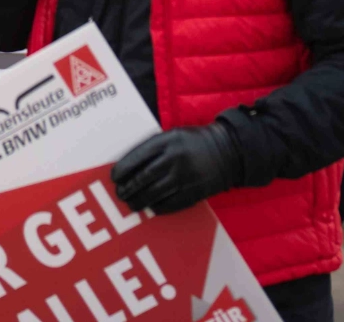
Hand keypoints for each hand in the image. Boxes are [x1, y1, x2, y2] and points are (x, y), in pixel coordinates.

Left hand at [111, 123, 241, 214]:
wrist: (229, 150)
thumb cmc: (194, 142)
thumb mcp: (173, 135)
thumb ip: (154, 148)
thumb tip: (129, 166)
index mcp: (167, 141)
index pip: (138, 156)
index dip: (123, 168)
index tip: (114, 177)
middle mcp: (175, 158)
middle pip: (144, 177)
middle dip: (128, 188)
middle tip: (119, 194)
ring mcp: (186, 176)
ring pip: (156, 193)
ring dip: (140, 201)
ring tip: (131, 204)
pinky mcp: (195, 191)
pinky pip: (172, 203)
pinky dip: (159, 207)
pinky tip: (151, 208)